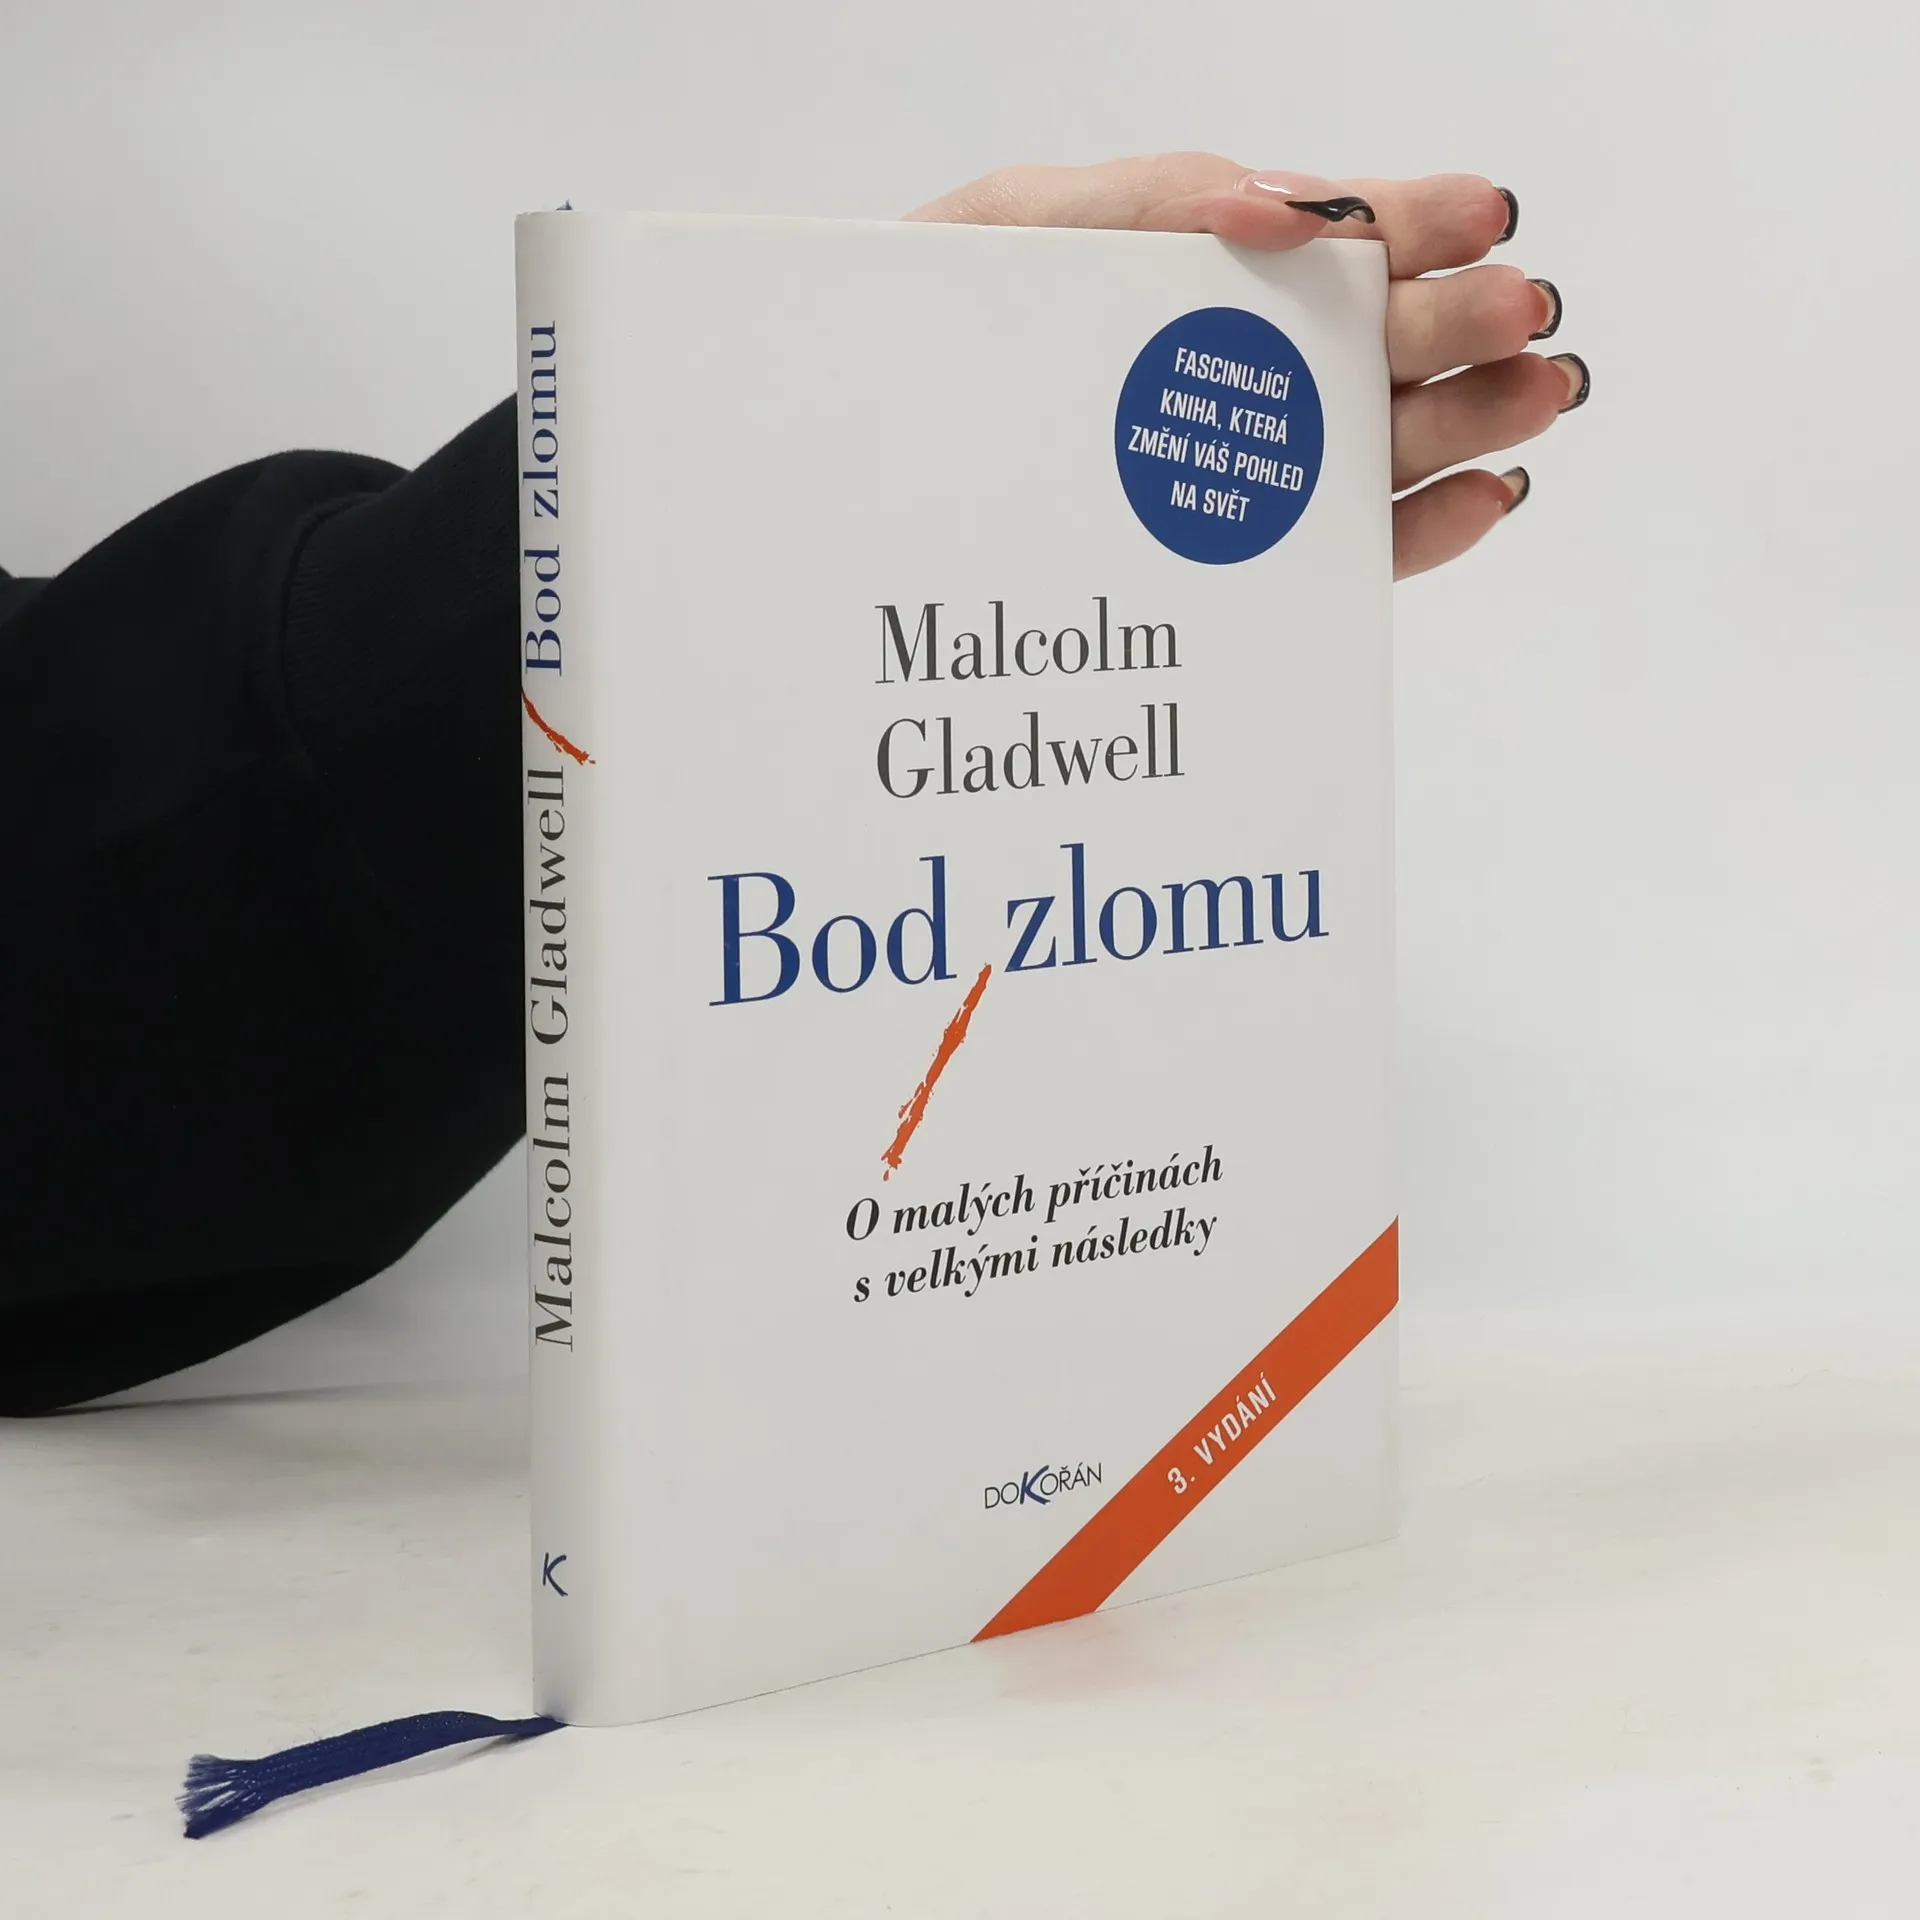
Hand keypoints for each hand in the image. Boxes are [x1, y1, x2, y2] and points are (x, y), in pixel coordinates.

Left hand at [908, 155, 1585, 579]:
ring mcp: (1237, 474)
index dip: (1411, 225)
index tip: (1482, 217)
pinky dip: (1417, 529)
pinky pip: (1338, 553)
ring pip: (1374, 447)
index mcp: (1195, 272)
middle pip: (1373, 347)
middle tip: (1518, 317)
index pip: (1328, 243)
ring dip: (1464, 424)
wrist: (855, 459)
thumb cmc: (929, 326)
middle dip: (1458, 327)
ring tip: (1531, 398)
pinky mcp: (1229, 569)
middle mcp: (1233, 372)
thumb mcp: (1023, 231)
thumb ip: (1161, 205)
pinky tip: (1479, 499)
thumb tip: (1295, 208)